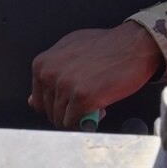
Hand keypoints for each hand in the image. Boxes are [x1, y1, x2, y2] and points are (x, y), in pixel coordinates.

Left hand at [29, 22, 165, 128]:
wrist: (134, 44)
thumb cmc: (106, 46)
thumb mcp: (69, 52)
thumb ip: (50, 74)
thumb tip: (31, 101)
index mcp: (42, 63)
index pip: (38, 101)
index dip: (58, 105)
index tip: (71, 102)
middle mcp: (49, 74)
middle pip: (50, 112)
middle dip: (69, 112)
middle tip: (88, 100)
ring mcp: (65, 86)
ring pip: (61, 120)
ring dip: (79, 117)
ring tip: (96, 101)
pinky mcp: (83, 97)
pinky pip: (75, 123)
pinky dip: (87, 121)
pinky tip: (100, 107)